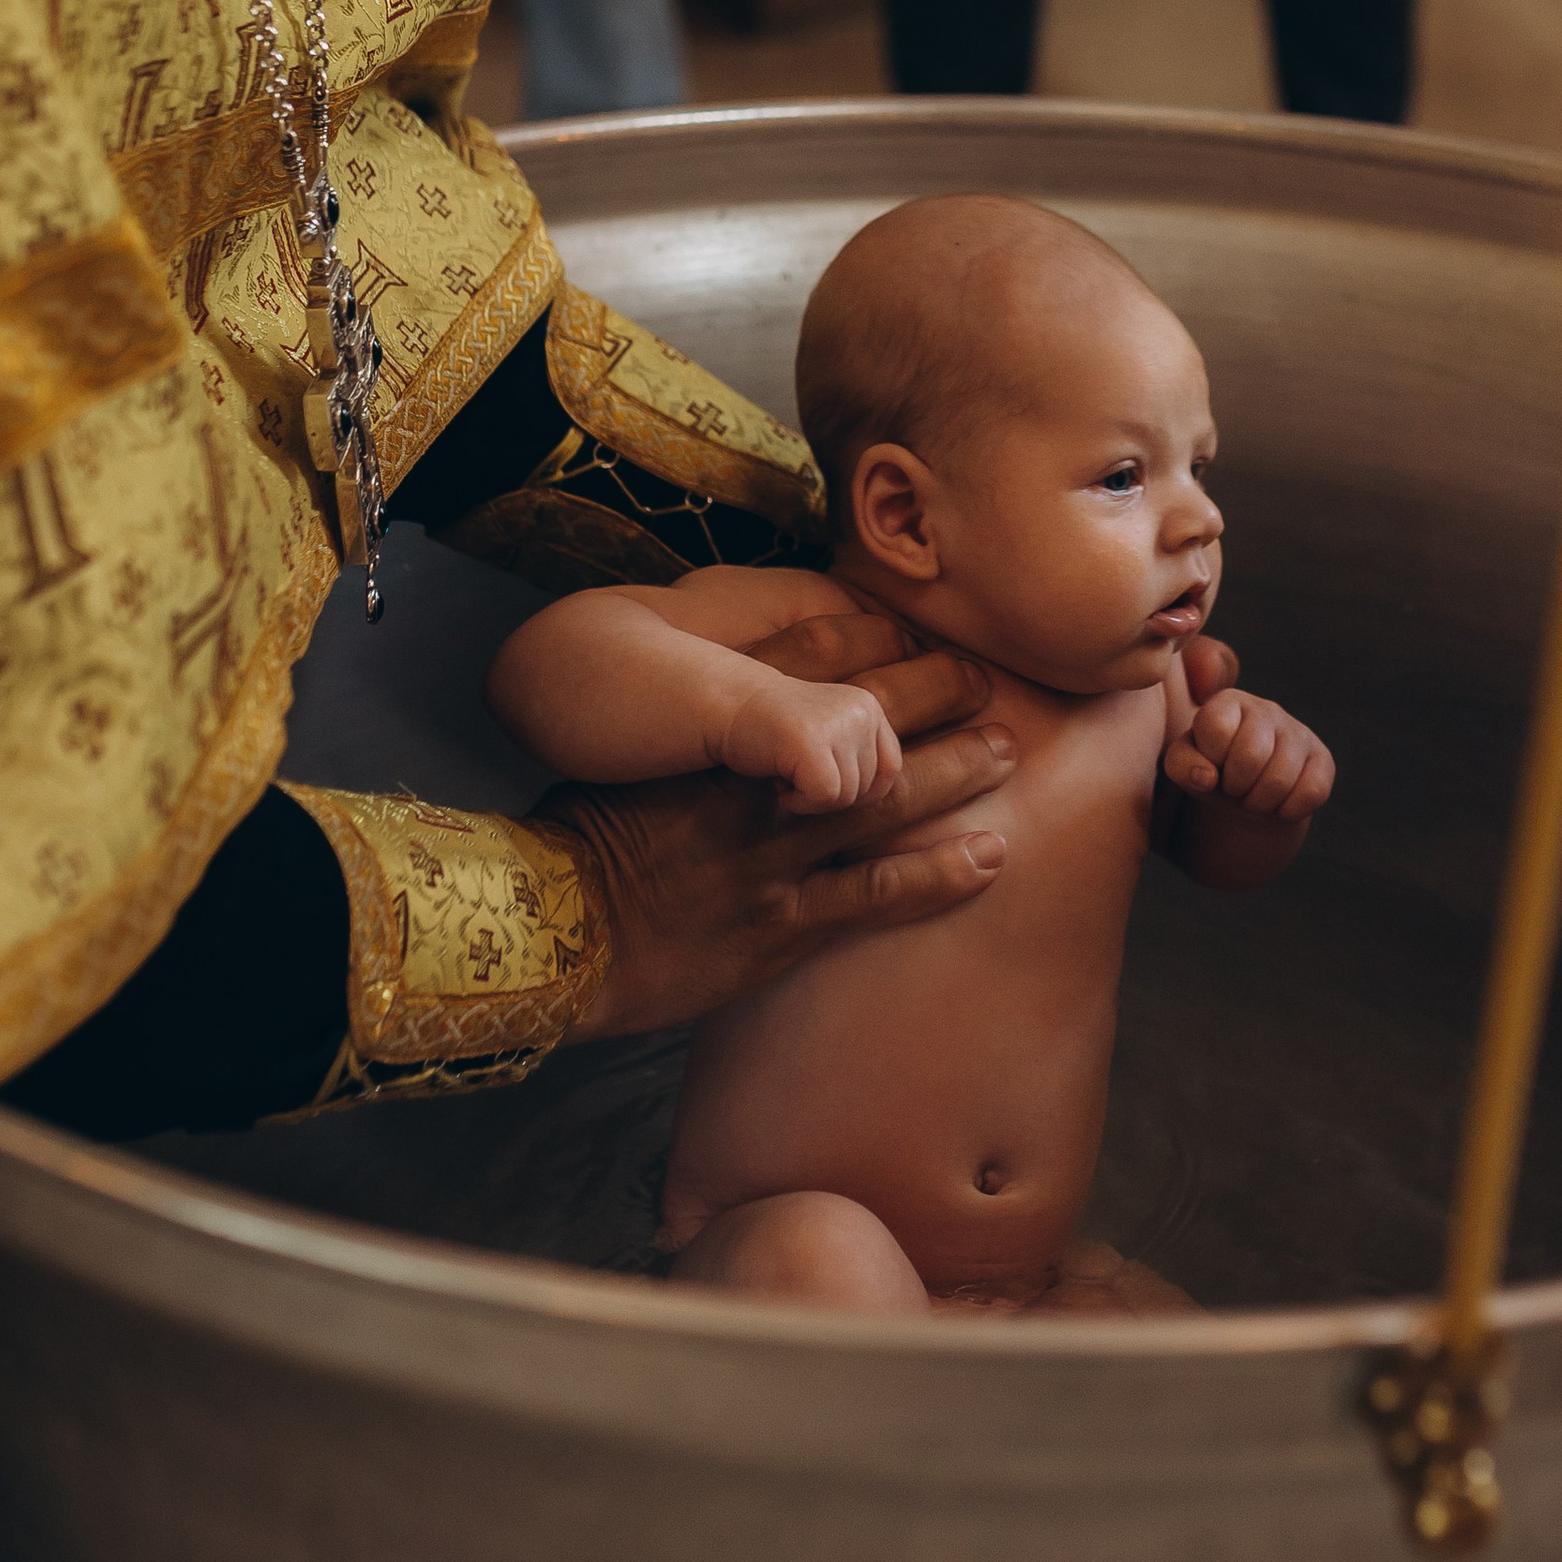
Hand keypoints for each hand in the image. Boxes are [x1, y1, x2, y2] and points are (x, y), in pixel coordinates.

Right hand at [553, 607, 1013, 1036]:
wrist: (554, 937)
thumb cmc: (578, 843)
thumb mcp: (622, 755)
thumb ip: (684, 723)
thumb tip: (726, 689)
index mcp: (713, 733)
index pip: (807, 659)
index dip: (870, 635)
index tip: (915, 624)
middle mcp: (755, 786)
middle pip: (864, 718)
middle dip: (932, 689)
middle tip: (984, 674)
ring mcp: (773, 856)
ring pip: (887, 800)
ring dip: (955, 769)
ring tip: (1007, 748)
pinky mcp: (783, 925)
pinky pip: (877, 896)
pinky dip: (940, 875)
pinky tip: (994, 854)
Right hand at [719, 671, 903, 814]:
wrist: (724, 707)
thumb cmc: (772, 736)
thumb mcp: (828, 739)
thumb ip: (860, 760)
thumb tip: (895, 812)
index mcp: (869, 708)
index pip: (891, 772)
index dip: (858, 791)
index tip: (821, 780)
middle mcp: (861, 710)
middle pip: (869, 789)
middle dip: (830, 795)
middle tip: (796, 773)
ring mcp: (838, 722)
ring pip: (848, 797)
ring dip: (810, 799)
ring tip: (784, 771)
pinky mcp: (812, 740)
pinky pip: (826, 797)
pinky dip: (798, 802)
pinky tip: (777, 782)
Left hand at [1164, 684, 1331, 888]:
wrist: (1247, 800)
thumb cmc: (1212, 775)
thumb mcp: (1185, 768)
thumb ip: (1181, 764)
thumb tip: (1207, 776)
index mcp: (1227, 703)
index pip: (1216, 726)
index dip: (1209, 760)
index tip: (1211, 767)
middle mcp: (1265, 709)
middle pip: (1251, 755)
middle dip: (1236, 786)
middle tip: (1234, 788)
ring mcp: (1298, 732)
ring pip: (1281, 778)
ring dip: (1260, 802)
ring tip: (1253, 796)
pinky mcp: (1322, 758)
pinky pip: (1312, 792)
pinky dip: (1289, 810)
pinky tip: (1280, 803)